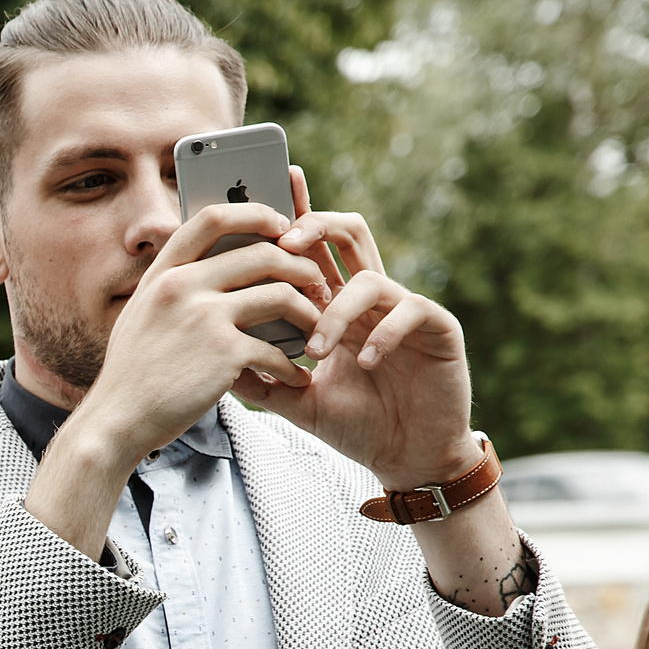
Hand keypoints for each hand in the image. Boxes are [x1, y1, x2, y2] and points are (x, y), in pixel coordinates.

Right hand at [70, 198, 331, 464]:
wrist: (116, 420)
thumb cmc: (132, 374)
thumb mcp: (140, 315)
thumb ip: (171, 288)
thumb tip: (210, 269)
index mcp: (163, 273)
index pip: (213, 218)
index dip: (255, 213)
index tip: (280, 226)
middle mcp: (183, 286)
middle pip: (263, 253)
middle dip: (301, 266)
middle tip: (317, 284)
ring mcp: (204, 318)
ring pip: (281, 295)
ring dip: (308, 313)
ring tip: (315, 329)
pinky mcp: (223, 353)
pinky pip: (276, 349)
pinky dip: (292, 366)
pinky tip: (297, 377)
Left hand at [232, 167, 481, 490]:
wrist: (408, 457)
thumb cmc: (357, 425)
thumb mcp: (296, 401)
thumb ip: (259, 378)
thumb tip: (211, 356)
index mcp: (338, 306)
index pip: (313, 251)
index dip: (295, 216)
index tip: (267, 190)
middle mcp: (370, 298)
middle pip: (348, 233)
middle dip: (315, 226)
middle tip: (285, 240)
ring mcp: (404, 308)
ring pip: (369, 278)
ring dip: (334, 311)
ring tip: (315, 351)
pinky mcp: (438, 326)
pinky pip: (408, 310)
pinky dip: (380, 334)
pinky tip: (363, 362)